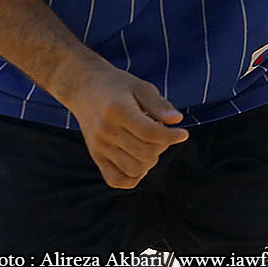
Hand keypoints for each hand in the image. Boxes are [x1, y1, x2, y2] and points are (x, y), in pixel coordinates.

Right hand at [58, 63, 187, 188]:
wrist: (84, 88)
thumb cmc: (117, 86)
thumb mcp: (141, 87)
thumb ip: (159, 105)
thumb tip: (177, 120)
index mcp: (117, 110)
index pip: (149, 133)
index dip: (171, 136)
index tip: (183, 133)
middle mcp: (105, 132)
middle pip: (144, 153)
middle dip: (163, 145)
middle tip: (161, 131)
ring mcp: (99, 147)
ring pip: (134, 169)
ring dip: (150, 160)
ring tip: (149, 143)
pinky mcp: (96, 157)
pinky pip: (116, 180)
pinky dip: (133, 176)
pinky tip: (139, 159)